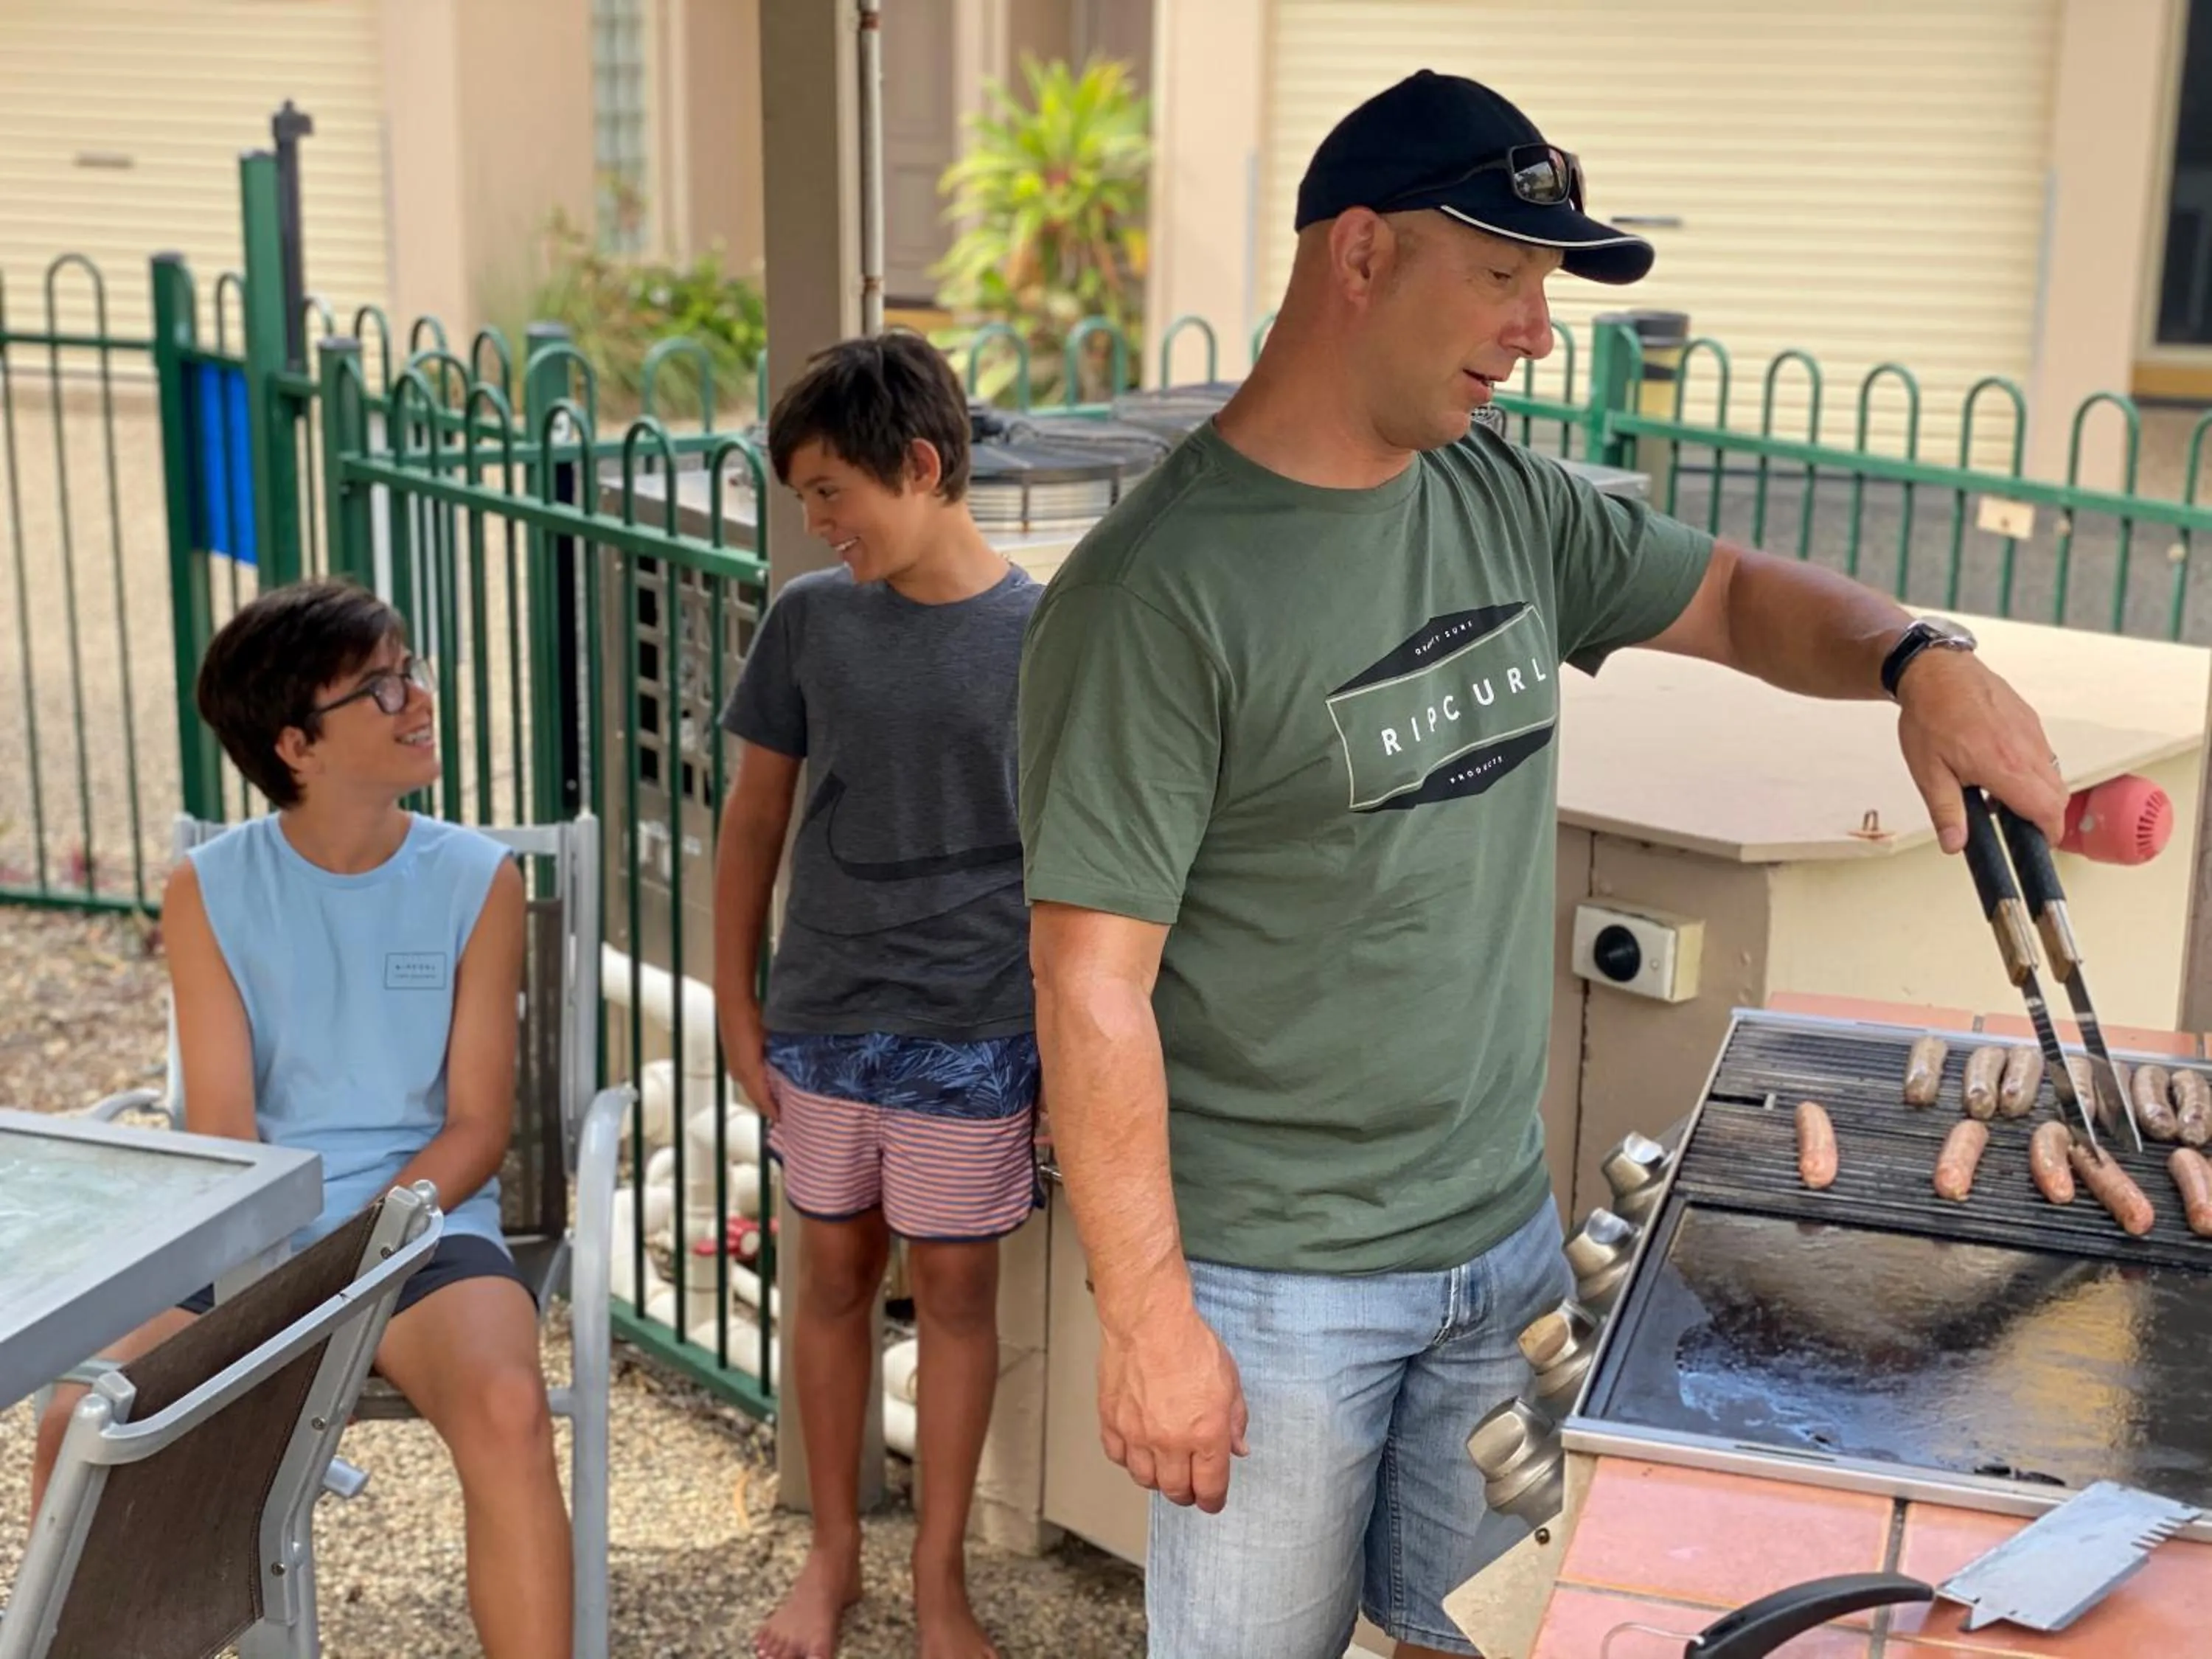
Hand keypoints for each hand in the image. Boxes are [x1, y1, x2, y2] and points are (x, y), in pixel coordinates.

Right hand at [722, 996, 776, 1122]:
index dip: (772, 1111)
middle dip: (769, 1106)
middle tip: (785, 1114)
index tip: (784, 1121)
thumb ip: (770, 1073)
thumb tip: (782, 1089)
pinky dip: (760, 1083)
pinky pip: (749, 1076)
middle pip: (756, 1097)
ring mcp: (736, 1065)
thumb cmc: (750, 1024)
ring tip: (780, 1101)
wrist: (734, 1004)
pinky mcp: (737, 1057)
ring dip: (764, 1095)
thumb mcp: (763, 1051)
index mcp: (747, 1074)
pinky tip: (771, 1080)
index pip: (761, 1101)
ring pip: (753, 1087)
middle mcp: (740, 1073)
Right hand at [1096, 1300, 1249, 1512]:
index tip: (1211, 1500)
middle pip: (1176, 1490)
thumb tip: (1237, 1448)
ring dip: (1157, 1478)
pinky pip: (1118, 1457)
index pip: (1210, 1488)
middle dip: (1186, 1492)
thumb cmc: (1189, 1343)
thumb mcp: (1230, 1381)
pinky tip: (1137, 1447)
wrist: (1149, 1322)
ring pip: (1145, 1479)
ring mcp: (1137, 1435)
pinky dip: (1128, 1458)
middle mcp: (1171, 1442)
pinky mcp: (1112, 1422)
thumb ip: (1235, 1421)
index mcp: (1206, 1435)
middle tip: (1189, 1484)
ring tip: (1163, 1466)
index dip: (1212, 1500)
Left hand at [1895, 649, 2067, 854]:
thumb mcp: (1928, 773)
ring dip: (2036, 791)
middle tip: (2016, 824)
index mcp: (2005, 767)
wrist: (1936, 671)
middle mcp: (2028, 749)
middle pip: (2057, 795)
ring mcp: (2032, 732)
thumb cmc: (1930, 716)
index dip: (2048, 833)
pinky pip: (2043, 753)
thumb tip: (1956, 845)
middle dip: (2043, 815)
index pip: (2047, 810)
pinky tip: (1999, 767)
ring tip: (1998, 793)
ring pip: (2052, 774)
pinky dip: (2031, 769)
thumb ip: (1946, 812)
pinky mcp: (2030, 720)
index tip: (2038, 843)